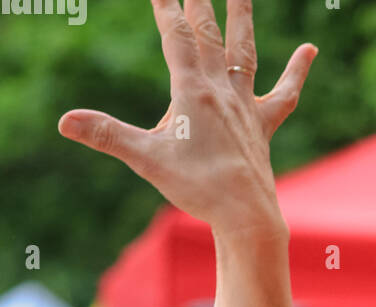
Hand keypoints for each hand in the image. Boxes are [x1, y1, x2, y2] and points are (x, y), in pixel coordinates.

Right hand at [57, 0, 315, 237]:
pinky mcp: (263, 127)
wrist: (245, 216)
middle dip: (198, 2)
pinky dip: (297, 71)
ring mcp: (246, 108)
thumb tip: (65, 122)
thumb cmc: (198, 189)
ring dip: (242, 19)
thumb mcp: (147, 159)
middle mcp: (222, 92)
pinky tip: (310, 49)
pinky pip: (284, 94)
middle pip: (208, 34)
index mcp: (192, 92)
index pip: (175, 36)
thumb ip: (107, 135)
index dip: (165, 6)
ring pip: (244, 54)